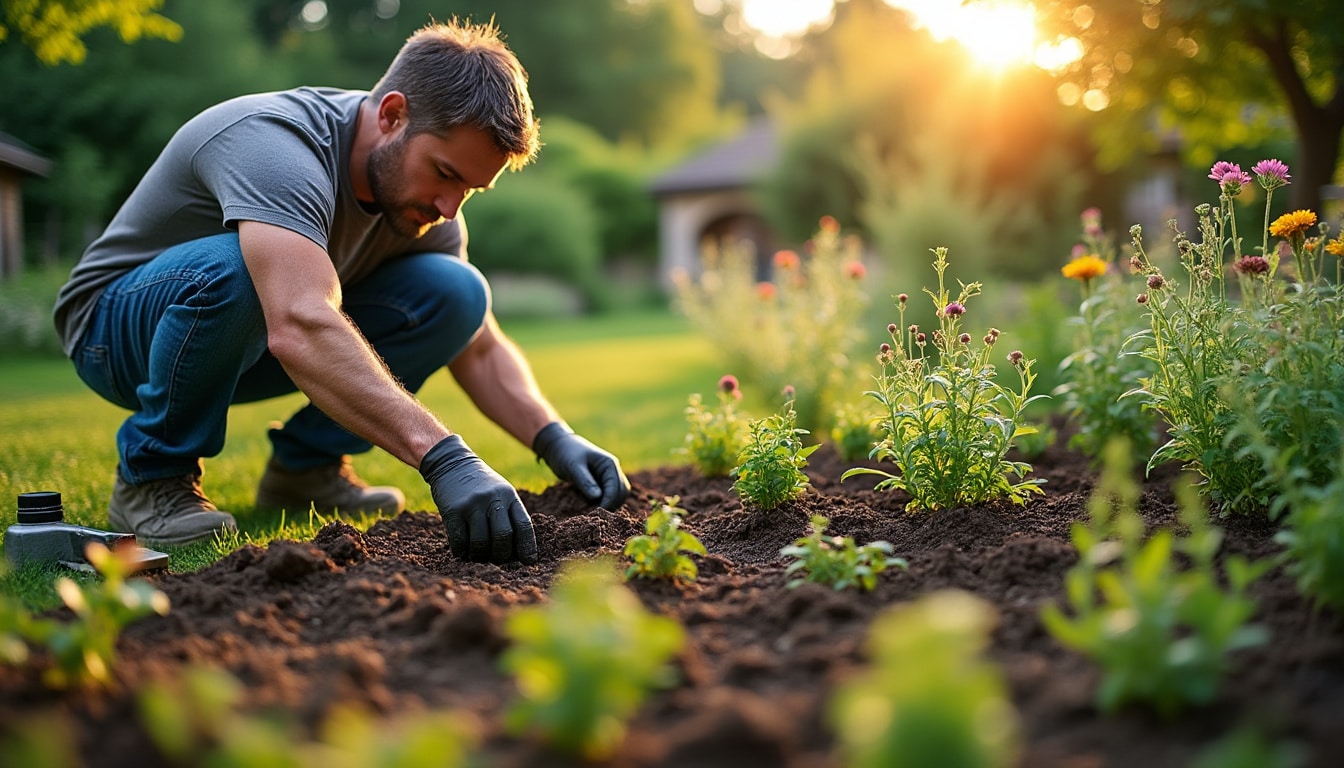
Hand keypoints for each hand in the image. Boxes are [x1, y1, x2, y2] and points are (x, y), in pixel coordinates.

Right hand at [420, 435, 537, 564]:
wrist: (452, 463)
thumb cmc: (480, 485)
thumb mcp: (500, 491)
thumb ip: (509, 514)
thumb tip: (518, 550)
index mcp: (509, 496)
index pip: (523, 525)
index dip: (527, 547)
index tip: (528, 562)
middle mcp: (492, 499)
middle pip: (503, 537)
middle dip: (501, 555)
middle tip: (497, 559)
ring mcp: (472, 505)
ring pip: (481, 543)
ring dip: (480, 556)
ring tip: (478, 556)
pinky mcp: (453, 511)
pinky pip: (460, 541)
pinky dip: (462, 552)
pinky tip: (463, 552)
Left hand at [532, 422, 630, 509]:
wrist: (558, 446)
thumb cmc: (565, 453)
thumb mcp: (573, 467)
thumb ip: (585, 481)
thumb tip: (598, 498)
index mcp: (609, 464)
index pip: (616, 488)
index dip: (608, 502)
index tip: (596, 514)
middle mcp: (612, 470)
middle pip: (621, 493)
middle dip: (611, 505)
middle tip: (594, 516)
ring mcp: (607, 477)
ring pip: (617, 496)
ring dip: (608, 505)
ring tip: (592, 513)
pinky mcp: (600, 483)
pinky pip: (607, 496)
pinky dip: (602, 503)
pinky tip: (589, 508)